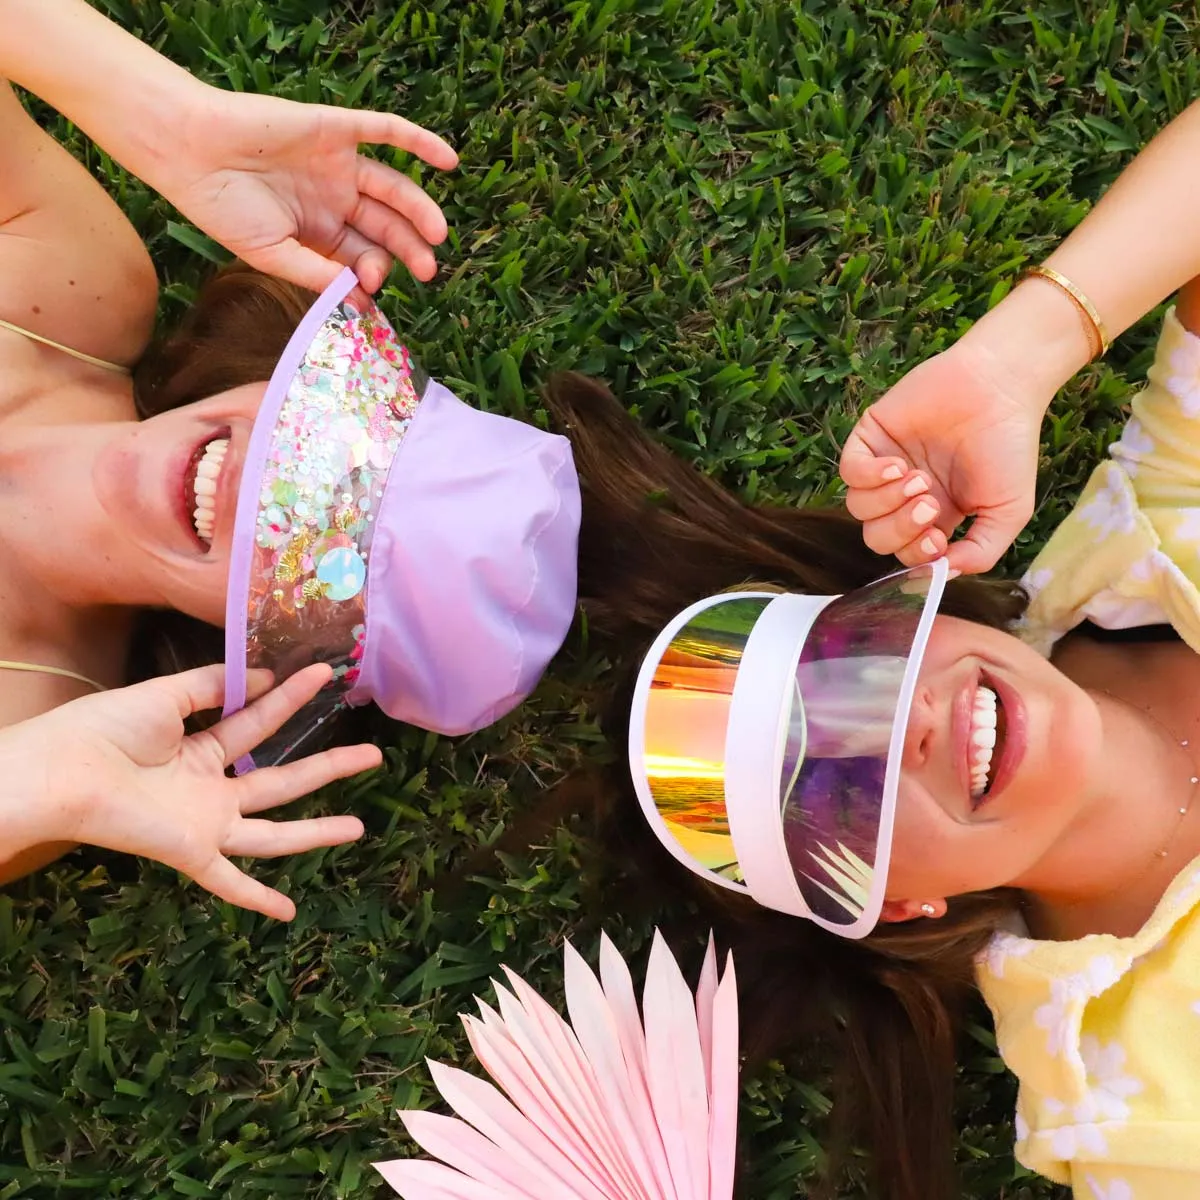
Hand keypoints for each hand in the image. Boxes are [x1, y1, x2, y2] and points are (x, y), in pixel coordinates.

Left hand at [1, 663, 380, 918]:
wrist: (64, 772)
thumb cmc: (105, 729)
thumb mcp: (166, 696)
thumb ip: (212, 687)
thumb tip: (262, 676)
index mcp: (201, 748)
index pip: (258, 721)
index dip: (292, 697)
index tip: (325, 673)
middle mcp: (211, 787)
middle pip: (284, 778)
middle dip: (329, 765)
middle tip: (373, 753)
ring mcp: (206, 822)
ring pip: (274, 831)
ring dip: (317, 831)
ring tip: (360, 828)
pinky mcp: (192, 850)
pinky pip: (229, 881)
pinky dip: (257, 899)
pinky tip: (288, 913)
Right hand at [154, 84, 457, 292]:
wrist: (189, 149)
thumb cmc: (221, 207)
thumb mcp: (271, 254)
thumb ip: (316, 275)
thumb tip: (359, 302)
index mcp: (318, 233)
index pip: (363, 258)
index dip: (375, 273)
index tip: (374, 288)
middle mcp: (334, 200)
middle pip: (386, 228)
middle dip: (408, 250)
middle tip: (427, 270)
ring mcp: (337, 165)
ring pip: (393, 189)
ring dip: (420, 211)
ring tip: (437, 235)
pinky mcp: (336, 129)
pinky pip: (386, 131)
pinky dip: (420, 142)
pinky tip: (450, 160)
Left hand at [839, 337, 1046, 573]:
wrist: (1000, 388)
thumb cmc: (1008, 447)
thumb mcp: (1008, 512)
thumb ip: (981, 552)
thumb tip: (944, 574)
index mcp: (935, 517)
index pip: (906, 554)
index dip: (915, 555)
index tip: (937, 541)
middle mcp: (905, 496)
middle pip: (877, 537)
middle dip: (900, 529)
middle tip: (929, 503)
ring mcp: (884, 467)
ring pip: (859, 509)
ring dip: (887, 502)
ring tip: (919, 479)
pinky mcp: (870, 438)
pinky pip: (848, 473)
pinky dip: (869, 477)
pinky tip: (897, 466)